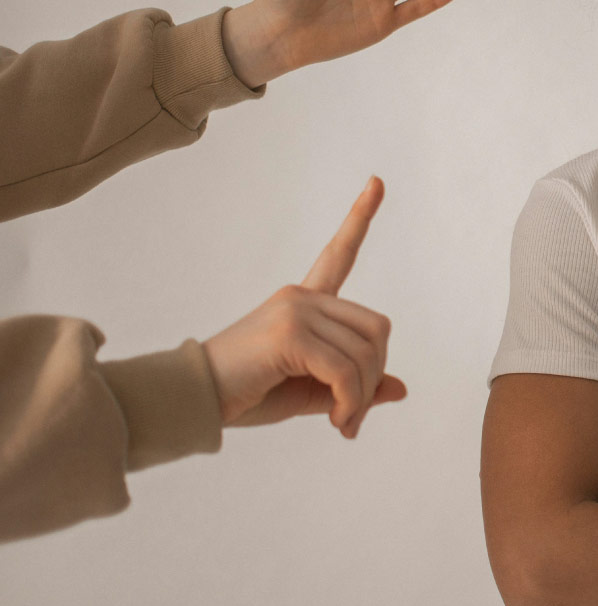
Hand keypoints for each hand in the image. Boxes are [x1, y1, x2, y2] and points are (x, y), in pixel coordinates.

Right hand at [203, 176, 406, 435]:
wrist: (191, 402)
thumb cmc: (245, 395)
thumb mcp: (309, 391)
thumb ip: (352, 386)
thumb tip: (399, 388)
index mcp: (304, 303)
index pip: (338, 254)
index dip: (359, 218)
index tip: (376, 182)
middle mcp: (302, 297)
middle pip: (377, 329)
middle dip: (373, 377)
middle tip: (350, 416)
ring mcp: (296, 310)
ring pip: (366, 352)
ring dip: (361, 396)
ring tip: (341, 422)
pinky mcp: (290, 333)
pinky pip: (345, 371)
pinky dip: (349, 402)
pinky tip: (335, 421)